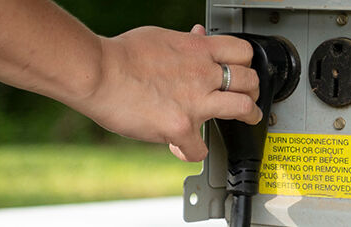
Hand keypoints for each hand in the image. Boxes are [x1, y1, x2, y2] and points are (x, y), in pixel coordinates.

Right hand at [74, 25, 259, 161]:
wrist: (98, 72)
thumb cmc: (119, 55)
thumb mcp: (160, 37)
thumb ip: (184, 41)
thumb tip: (197, 34)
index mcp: (197, 49)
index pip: (242, 51)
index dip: (246, 63)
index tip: (243, 70)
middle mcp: (202, 73)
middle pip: (249, 79)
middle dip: (253, 89)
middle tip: (249, 97)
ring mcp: (195, 101)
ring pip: (243, 108)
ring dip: (249, 115)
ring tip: (249, 119)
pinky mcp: (181, 126)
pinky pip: (201, 147)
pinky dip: (193, 151)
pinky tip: (184, 148)